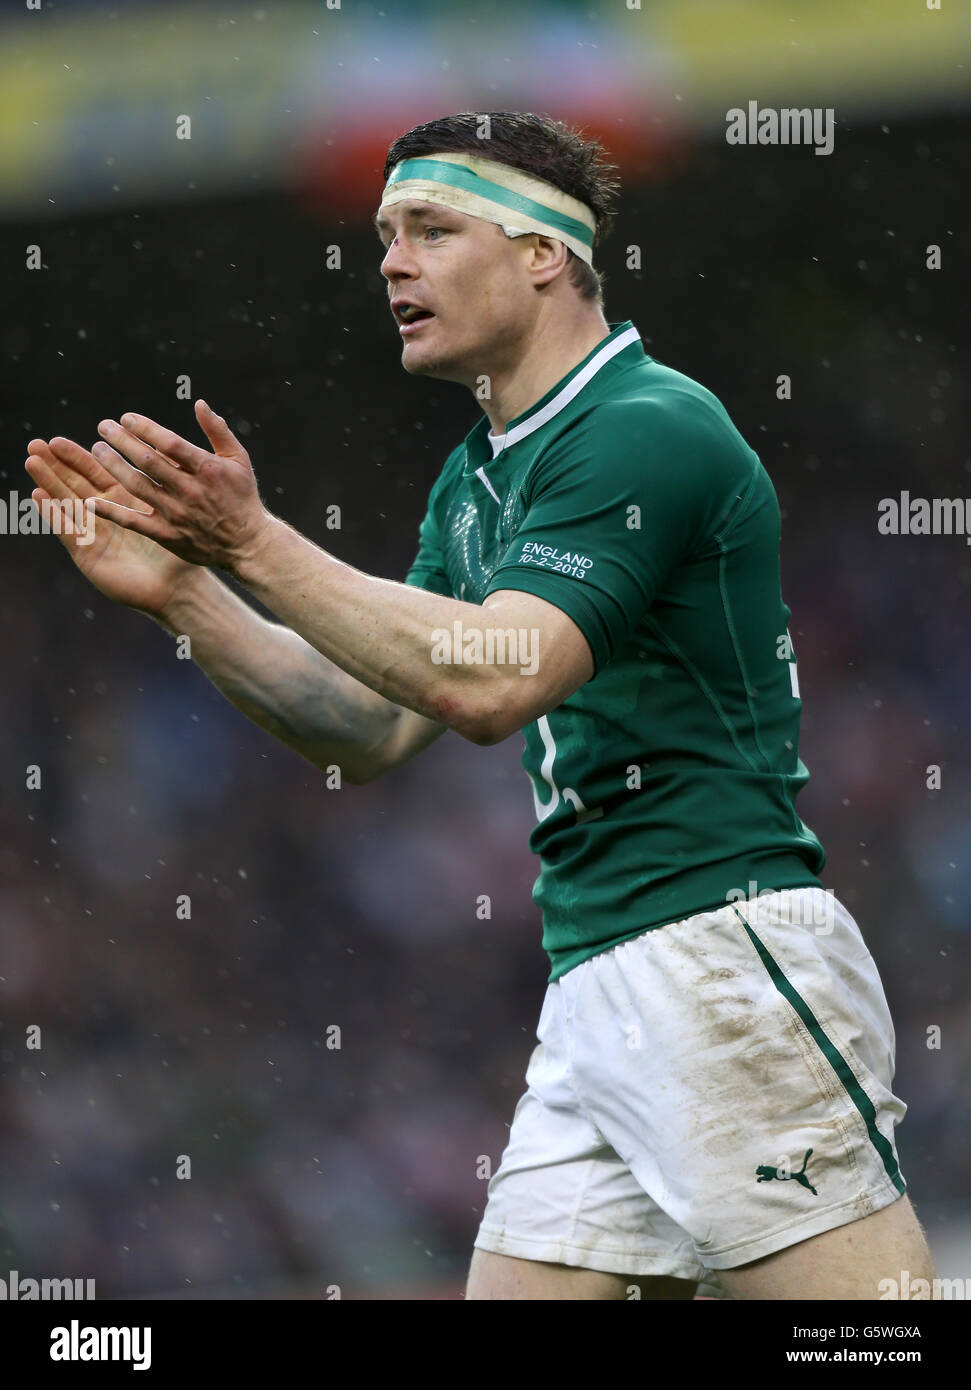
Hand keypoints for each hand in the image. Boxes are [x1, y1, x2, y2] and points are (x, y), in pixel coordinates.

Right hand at [25, 433, 198, 615]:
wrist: (176, 587)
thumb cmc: (178, 551)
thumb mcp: (167, 510)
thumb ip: (158, 482)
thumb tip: (159, 444)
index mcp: (123, 501)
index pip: (95, 473)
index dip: (75, 457)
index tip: (56, 441)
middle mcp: (105, 515)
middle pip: (74, 485)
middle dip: (54, 465)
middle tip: (35, 445)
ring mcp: (93, 535)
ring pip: (66, 504)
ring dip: (48, 483)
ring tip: (32, 462)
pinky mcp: (87, 556)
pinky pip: (68, 531)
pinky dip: (54, 514)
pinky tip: (39, 496)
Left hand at [88, 400, 274, 571]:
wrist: (248, 544)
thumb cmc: (241, 497)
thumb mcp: (238, 460)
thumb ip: (218, 431)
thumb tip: (200, 403)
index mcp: (207, 468)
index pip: (169, 443)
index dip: (144, 428)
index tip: (125, 417)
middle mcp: (189, 490)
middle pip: (147, 461)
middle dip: (121, 441)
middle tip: (103, 427)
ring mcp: (177, 513)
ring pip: (137, 486)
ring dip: (113, 466)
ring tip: (97, 450)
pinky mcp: (168, 535)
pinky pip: (134, 522)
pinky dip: (111, 513)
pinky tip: (91, 501)